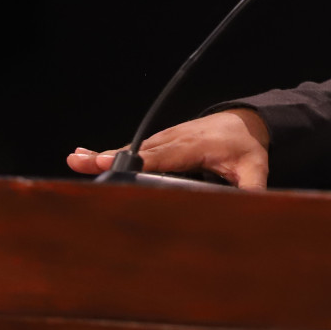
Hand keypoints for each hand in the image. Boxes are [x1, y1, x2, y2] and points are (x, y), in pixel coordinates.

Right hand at [66, 109, 271, 189]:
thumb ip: (252, 188)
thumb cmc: (246, 146)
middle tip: (81, 163)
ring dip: (104, 156)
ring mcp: (164, 140)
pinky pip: (133, 151)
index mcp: (195, 145)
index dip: (138, 161)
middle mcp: (174, 139)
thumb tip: (251, 208)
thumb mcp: (255, 167)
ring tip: (75, 161)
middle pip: (139, 152)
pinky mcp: (159, 144)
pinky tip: (84, 157)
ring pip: (132, 150)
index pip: (163, 155)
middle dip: (110, 158)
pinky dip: (110, 155)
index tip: (114, 164)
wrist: (245, 122)